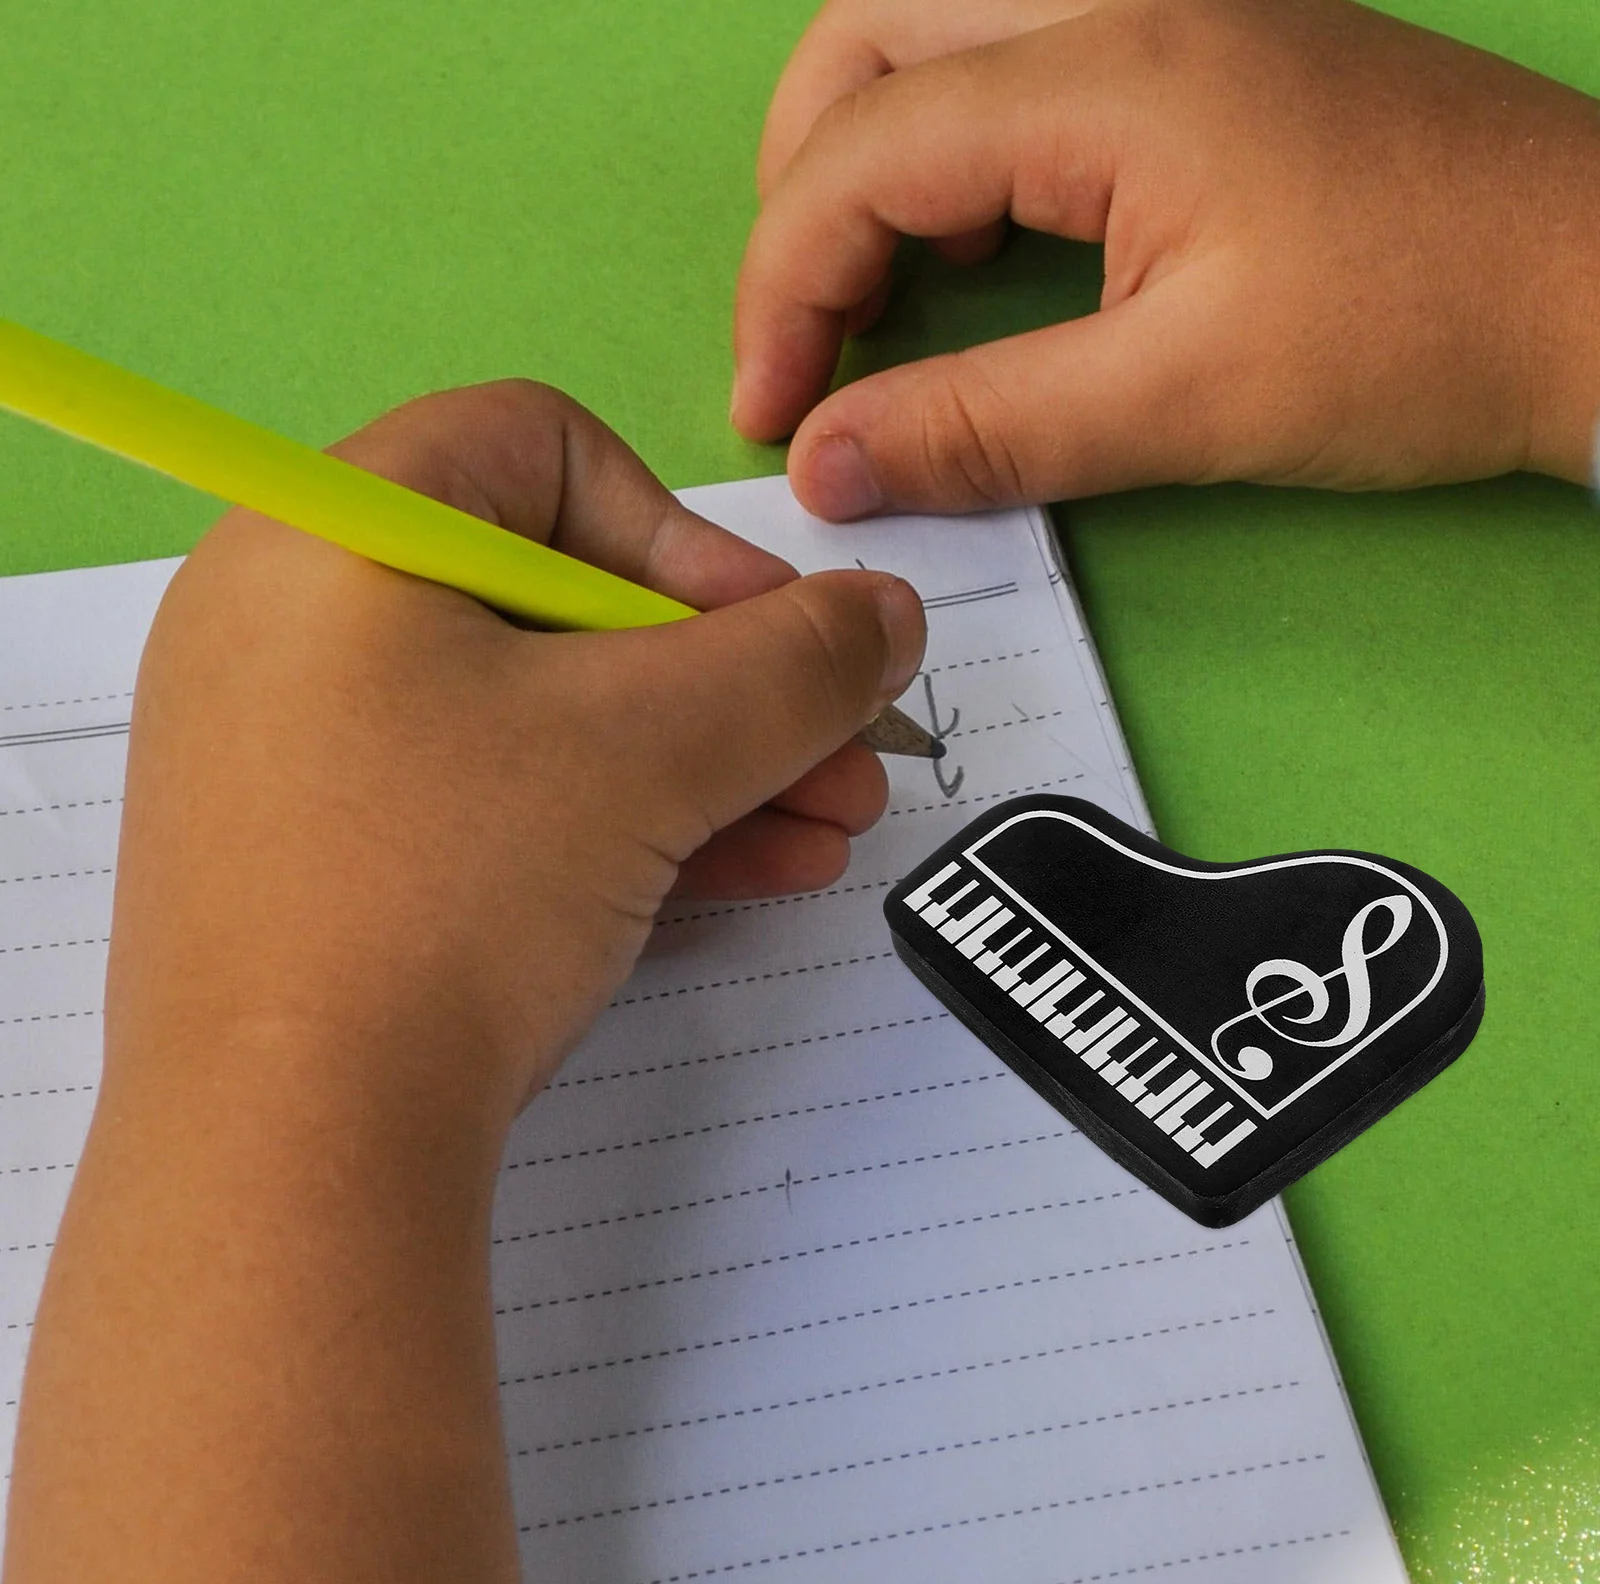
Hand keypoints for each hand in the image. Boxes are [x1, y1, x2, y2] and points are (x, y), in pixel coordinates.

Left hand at [5, 381, 926, 1583]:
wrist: (290, 1156)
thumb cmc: (454, 883)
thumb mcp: (655, 747)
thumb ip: (801, 658)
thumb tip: (889, 615)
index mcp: (335, 534)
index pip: (543, 451)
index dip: (686, 534)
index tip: (776, 642)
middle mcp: (297, 624)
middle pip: (564, 603)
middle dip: (733, 687)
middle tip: (845, 759)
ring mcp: (302, 757)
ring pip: (544, 721)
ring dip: (707, 769)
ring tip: (828, 832)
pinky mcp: (324, 867)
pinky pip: (493, 805)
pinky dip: (622, 828)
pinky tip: (752, 876)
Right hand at [733, 0, 1599, 513]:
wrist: (1599, 288)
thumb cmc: (1420, 333)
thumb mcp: (1183, 403)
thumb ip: (985, 428)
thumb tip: (829, 466)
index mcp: (1109, 71)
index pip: (862, 152)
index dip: (785, 290)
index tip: (774, 416)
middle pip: (868, 31)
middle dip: (800, 183)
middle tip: (807, 323)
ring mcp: (1165, 4)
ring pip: (934, 26)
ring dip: (871, 151)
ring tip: (879, 290)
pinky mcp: (1200, 46)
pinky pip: (1017, 57)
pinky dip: (957, 147)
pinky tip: (983, 244)